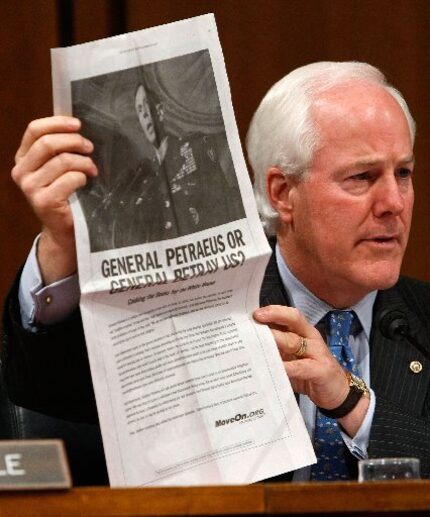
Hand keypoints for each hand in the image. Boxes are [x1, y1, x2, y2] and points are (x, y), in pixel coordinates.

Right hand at [11, 116, 96, 282]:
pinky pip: (70, 179)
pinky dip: (82, 178)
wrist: (63, 228)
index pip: (34, 130)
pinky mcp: (43, 201)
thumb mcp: (57, 168)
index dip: (57, 123)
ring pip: (63, 161)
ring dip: (84, 163)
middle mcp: (21, 171)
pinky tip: (86, 184)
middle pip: (48, 143)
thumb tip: (77, 126)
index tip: (78, 124)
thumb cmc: (65, 194)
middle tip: (90, 148)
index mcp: (23, 158)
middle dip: (75, 142)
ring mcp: (30, 187)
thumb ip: (60, 149)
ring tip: (92, 170)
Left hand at [253, 305, 368, 435]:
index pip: (290, 315)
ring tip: (259, 340)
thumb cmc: (311, 371)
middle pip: (293, 321)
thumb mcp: (293, 357)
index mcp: (304, 332)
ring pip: (295, 341)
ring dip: (276, 339)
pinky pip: (302, 367)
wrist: (338, 391)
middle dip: (273, 318)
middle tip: (255, 319)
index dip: (274, 311)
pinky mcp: (321, 371)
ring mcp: (317, 353)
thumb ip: (278, 348)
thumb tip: (251, 341)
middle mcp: (311, 339)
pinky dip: (288, 367)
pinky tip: (276, 367)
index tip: (255, 312)